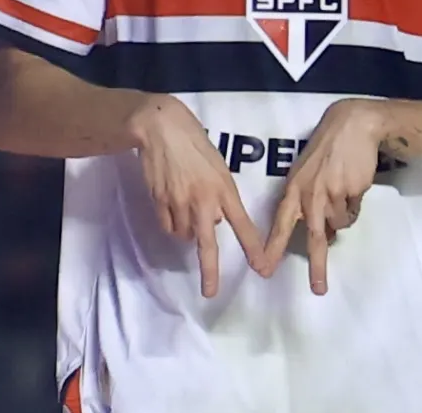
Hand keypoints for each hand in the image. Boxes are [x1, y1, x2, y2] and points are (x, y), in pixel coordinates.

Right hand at [130, 97, 265, 297]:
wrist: (163, 129)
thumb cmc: (196, 145)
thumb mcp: (218, 168)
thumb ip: (220, 195)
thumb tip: (214, 223)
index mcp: (224, 188)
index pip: (242, 224)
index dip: (252, 247)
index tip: (261, 267)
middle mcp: (203, 199)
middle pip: (207, 244)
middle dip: (209, 271)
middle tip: (210, 292)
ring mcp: (180, 202)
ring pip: (185, 235)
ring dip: (188, 232)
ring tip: (188, 208)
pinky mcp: (160, 202)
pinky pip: (168, 226)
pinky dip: (172, 224)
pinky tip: (173, 207)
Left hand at [263, 99, 386, 294]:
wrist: (351, 126)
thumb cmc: (325, 151)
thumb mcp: (306, 174)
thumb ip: (307, 202)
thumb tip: (323, 235)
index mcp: (293, 190)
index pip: (280, 224)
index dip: (272, 248)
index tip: (263, 270)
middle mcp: (310, 194)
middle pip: (314, 237)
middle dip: (317, 266)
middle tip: (318, 289)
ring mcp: (333, 193)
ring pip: (339, 224)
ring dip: (342, 217)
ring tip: (342, 192)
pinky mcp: (352, 190)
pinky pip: (354, 211)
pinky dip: (354, 204)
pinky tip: (352, 184)